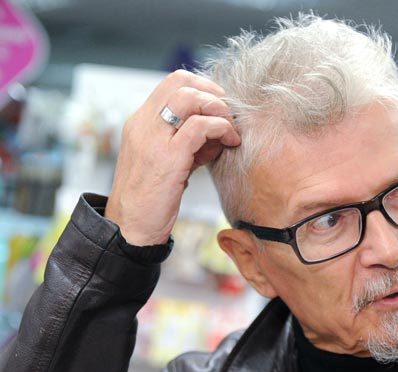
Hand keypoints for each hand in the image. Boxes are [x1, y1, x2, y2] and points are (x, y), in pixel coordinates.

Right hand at [105, 69, 240, 245]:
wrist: (130, 227)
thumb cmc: (150, 199)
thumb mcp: (166, 161)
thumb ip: (186, 142)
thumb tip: (216, 133)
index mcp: (140, 122)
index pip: (172, 82)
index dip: (202, 87)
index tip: (219, 107)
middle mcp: (143, 124)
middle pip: (181, 81)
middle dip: (213, 93)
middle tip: (228, 114)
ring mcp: (153, 138)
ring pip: (190, 98)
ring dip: (219, 109)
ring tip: (231, 131)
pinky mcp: (167, 157)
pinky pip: (200, 127)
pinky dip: (221, 129)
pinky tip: (229, 142)